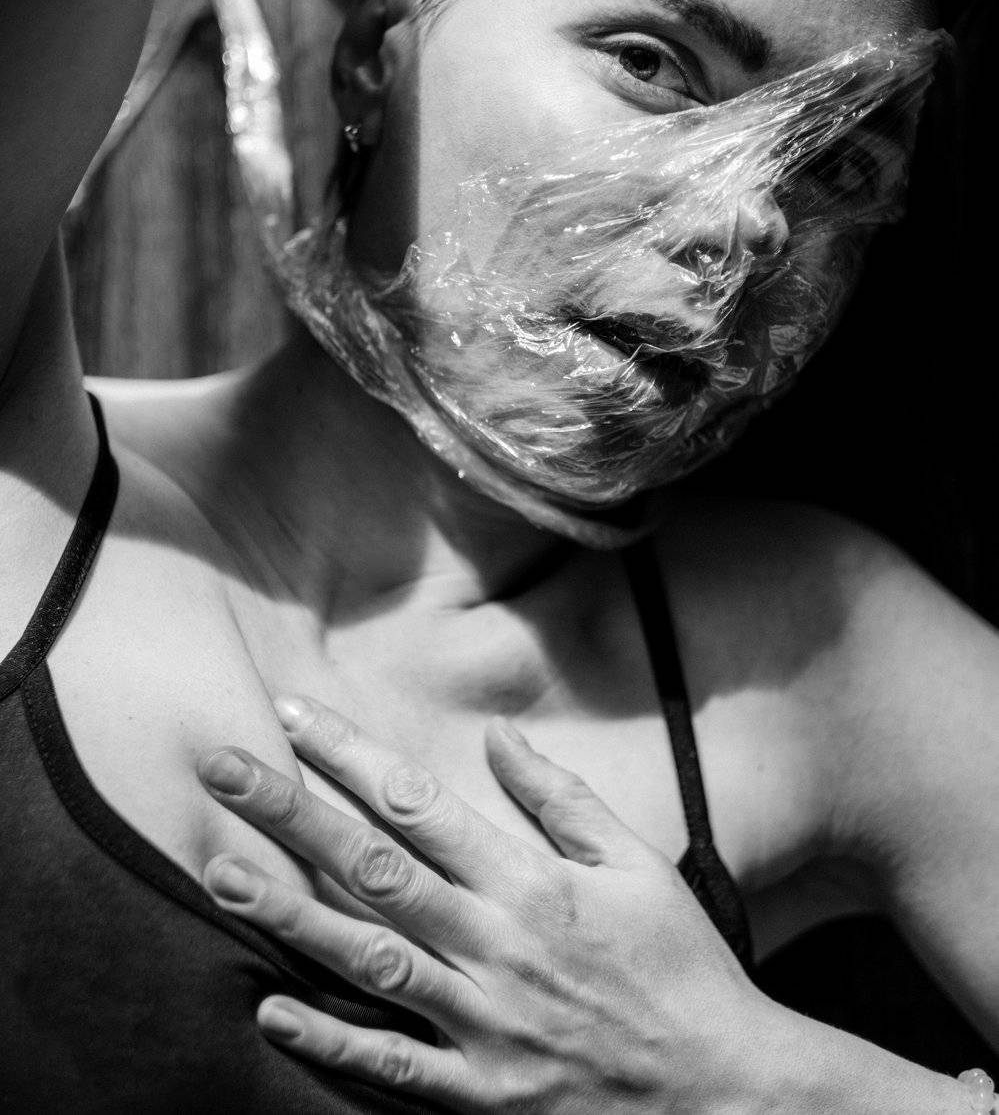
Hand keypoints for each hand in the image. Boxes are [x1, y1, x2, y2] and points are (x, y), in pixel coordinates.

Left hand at [198, 698, 778, 1112]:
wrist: (728, 1095)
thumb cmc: (682, 969)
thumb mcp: (638, 865)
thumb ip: (561, 798)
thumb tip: (498, 734)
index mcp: (531, 883)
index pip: (419, 803)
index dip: (350, 755)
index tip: (294, 713)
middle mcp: (495, 943)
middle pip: (373, 867)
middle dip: (291, 813)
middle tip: (221, 768)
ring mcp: (483, 1023)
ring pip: (367, 958)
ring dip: (288, 914)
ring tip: (220, 872)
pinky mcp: (481, 1095)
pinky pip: (393, 1066)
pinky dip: (330, 1041)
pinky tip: (270, 1011)